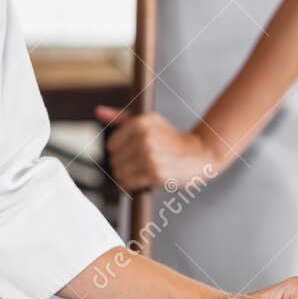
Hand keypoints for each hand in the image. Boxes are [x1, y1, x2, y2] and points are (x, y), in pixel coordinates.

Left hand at [95, 106, 219, 193]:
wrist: (198, 155)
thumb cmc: (170, 138)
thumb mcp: (149, 122)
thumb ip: (121, 117)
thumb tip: (98, 111)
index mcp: (140, 123)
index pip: (111, 145)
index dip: (120, 152)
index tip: (132, 154)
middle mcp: (144, 138)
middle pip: (115, 159)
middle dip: (123, 165)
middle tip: (138, 166)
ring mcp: (150, 156)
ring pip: (119, 173)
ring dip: (126, 178)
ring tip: (139, 174)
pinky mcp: (155, 174)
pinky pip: (128, 184)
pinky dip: (129, 187)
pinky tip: (139, 183)